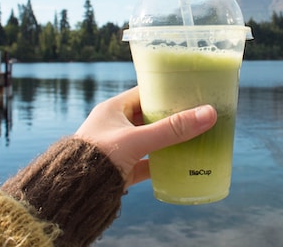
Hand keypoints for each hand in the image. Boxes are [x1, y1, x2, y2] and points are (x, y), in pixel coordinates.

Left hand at [74, 86, 216, 187]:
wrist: (74, 194)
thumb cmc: (98, 157)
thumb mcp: (137, 139)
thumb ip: (172, 129)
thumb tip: (208, 113)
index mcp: (113, 109)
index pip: (144, 92)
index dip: (166, 89)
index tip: (189, 88)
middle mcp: (116, 126)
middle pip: (151, 116)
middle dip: (173, 116)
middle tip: (198, 112)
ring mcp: (120, 148)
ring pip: (152, 140)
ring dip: (171, 139)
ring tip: (196, 135)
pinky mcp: (124, 168)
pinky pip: (150, 162)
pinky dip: (165, 162)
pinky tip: (183, 162)